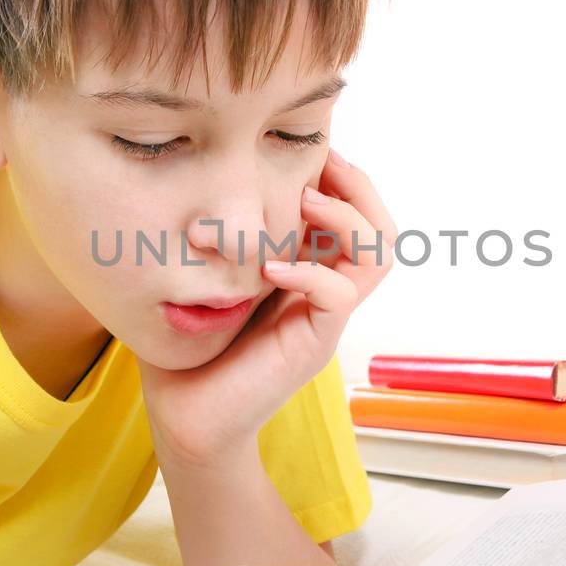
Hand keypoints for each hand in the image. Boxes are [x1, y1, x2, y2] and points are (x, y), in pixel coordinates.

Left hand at [139, 148, 397, 466]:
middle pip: (382, 229)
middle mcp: (326, 291)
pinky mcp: (314, 343)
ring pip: (378, 254)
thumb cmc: (188, 345)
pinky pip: (340, 294)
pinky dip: (311, 271)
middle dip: (357, 185)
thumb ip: (222, 235)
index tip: (306, 149)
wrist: (184, 416)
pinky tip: (270, 267)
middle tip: (320, 161)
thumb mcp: (207, 273)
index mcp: (308, 271)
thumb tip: (203, 175)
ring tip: (303, 201)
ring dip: (345, 217)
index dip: (341, 176)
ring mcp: (324, 318)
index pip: (355, 213)